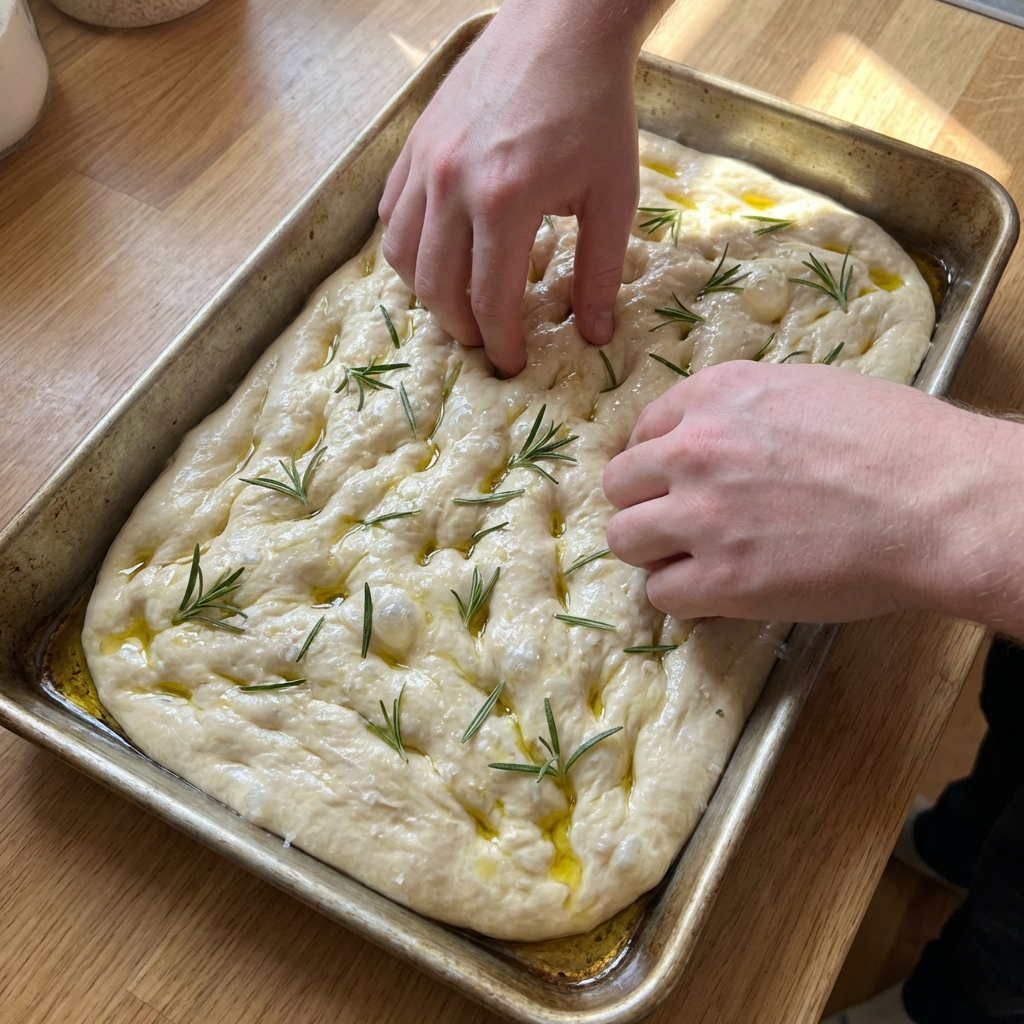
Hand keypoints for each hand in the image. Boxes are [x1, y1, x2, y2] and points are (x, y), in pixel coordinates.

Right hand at [379, 0, 656, 374]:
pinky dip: (408, 248)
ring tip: (459, 305)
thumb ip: (599, 272)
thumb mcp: (613, 196)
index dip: (501, 343)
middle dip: (462, 329)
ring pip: (402, 257)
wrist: (563, 28)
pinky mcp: (414, 144)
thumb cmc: (596, 110)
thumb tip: (594, 336)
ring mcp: (425, 162)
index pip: (489, 300)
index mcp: (505, 202)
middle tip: (487, 341)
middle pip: (438, 288)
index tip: (512, 363)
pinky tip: (437, 255)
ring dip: (428, 295)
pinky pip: (392, 215)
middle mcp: (452, 185)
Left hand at [603, 360, 1023, 627]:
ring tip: (693, 560)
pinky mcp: (720, 579)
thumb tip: (710, 438)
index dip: (654, 463)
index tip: (670, 482)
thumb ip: (741, 413)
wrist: (940, 502)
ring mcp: (701, 516)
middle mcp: (693, 450)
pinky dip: (683, 596)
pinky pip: (660, 595)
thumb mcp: (805, 391)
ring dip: (653, 552)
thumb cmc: (895, 441)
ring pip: (625, 541)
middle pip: (620, 487)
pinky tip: (715, 591)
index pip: (641, 432)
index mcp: (714, 395)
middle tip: (680, 524)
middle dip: (645, 505)